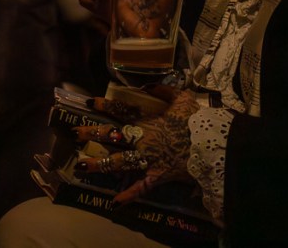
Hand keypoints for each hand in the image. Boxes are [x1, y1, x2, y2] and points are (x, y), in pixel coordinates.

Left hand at [73, 88, 199, 203]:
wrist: (213, 144)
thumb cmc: (197, 120)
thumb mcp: (183, 98)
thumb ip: (164, 90)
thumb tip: (147, 85)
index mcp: (148, 121)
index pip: (121, 111)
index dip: (104, 106)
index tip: (89, 102)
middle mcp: (142, 140)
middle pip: (113, 136)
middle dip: (93, 134)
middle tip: (75, 133)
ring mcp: (148, 159)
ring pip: (119, 162)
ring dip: (99, 165)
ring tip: (81, 165)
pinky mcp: (157, 176)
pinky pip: (141, 187)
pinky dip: (128, 195)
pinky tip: (114, 202)